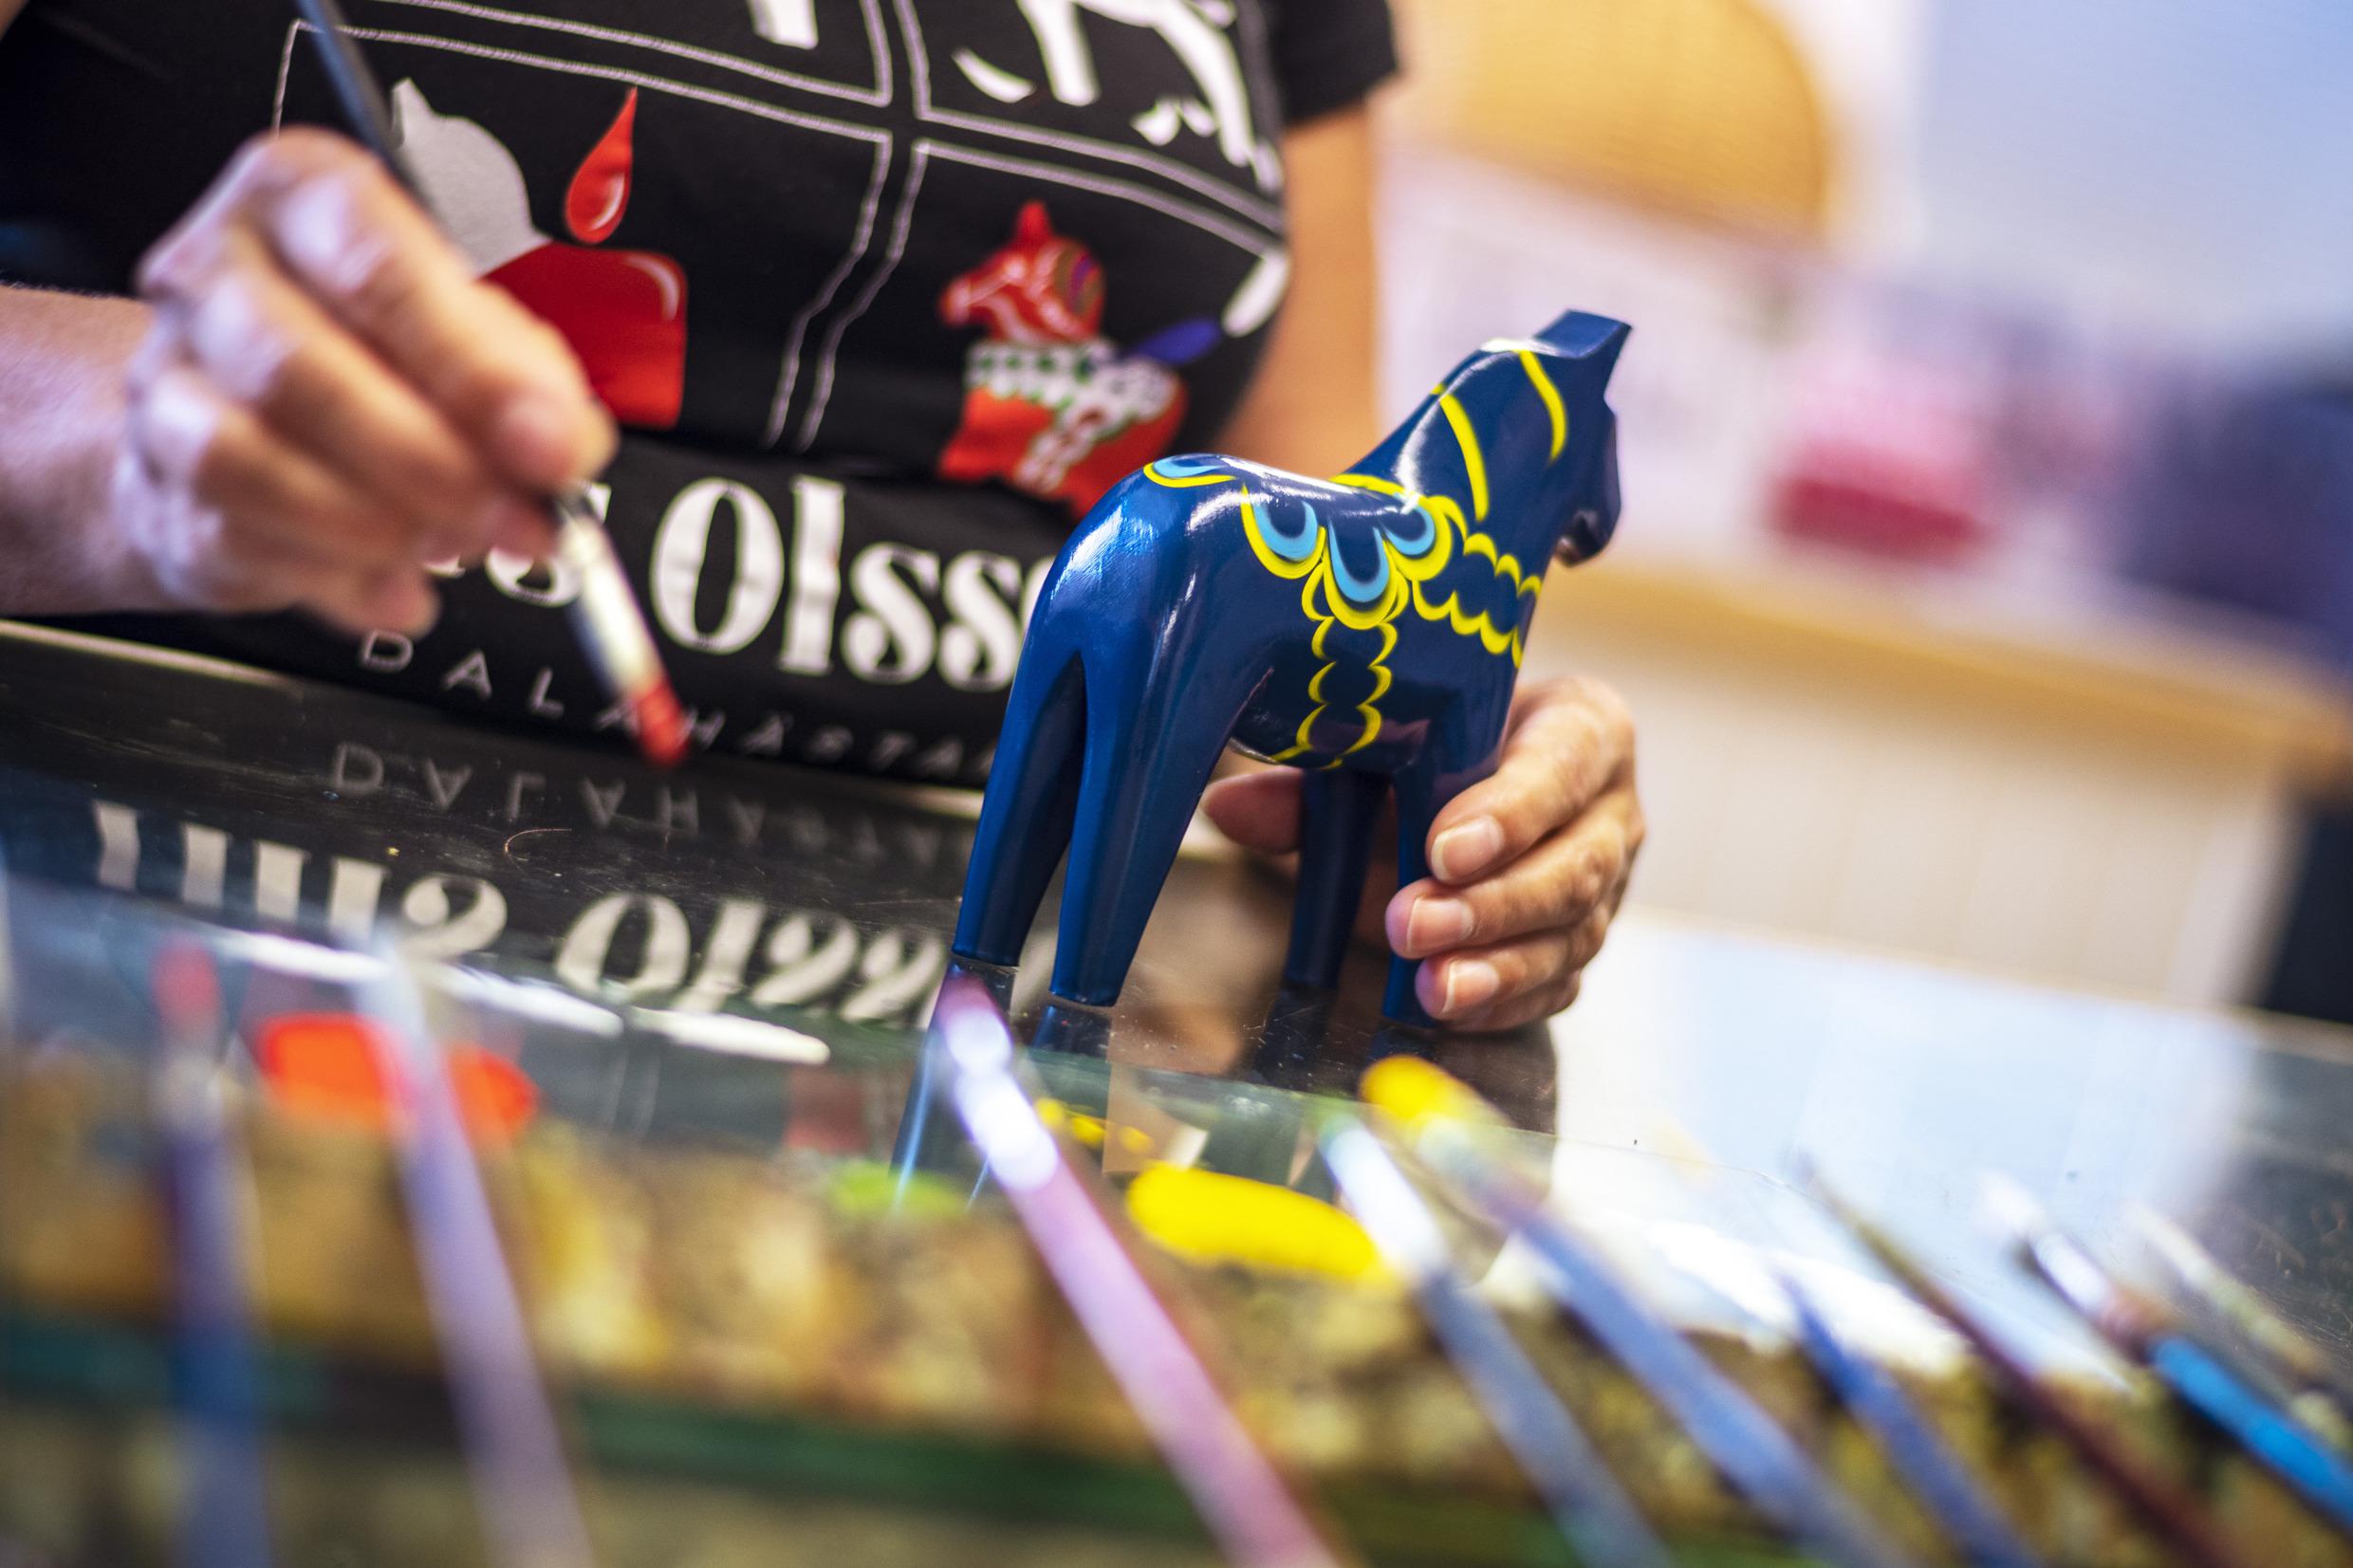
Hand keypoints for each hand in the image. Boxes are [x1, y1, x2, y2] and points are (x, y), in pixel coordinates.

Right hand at [108, 130, 613, 633]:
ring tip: (453, 547)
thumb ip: (528, 381)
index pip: (375, 262)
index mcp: (299, 199)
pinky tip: (400, 591)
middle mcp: (214, 274)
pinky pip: (234, 538)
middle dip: (429, 462)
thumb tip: (560, 448)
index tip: (547, 445)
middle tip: (515, 520)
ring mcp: (168, 378)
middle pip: (296, 368)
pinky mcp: (156, 480)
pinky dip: (336, 580)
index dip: (471, 366)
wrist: (252, 404)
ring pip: (242, 459)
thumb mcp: (477, 334)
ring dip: (371, 524)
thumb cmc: (376, 348)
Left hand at [1202, 678, 1642, 1030]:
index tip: (1442, 849)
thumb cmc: (1428, 750)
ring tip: (1431, 987)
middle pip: (1573, 867)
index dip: (1509, 813)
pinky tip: (1449, 1008)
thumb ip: (1312, 781)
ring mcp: (1605, 889)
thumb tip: (1228, 808)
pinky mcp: (1578, 948)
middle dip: (1490, 904)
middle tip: (1412, 924)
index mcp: (1581, 728)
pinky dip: (1500, 1002)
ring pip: (1568, 936)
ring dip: (1496, 968)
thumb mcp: (1375, 750)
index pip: (1560, 767)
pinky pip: (1553, 985)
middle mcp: (1609, 811)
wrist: (1459, 788)